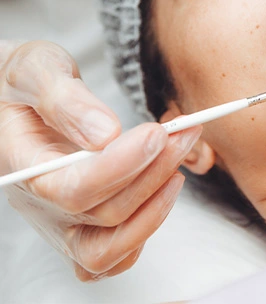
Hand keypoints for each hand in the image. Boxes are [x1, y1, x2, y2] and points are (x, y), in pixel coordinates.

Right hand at [0, 40, 200, 280]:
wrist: (17, 97)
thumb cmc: (24, 80)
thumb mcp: (36, 70)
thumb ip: (66, 101)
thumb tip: (105, 134)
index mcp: (22, 166)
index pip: (71, 188)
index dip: (120, 166)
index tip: (156, 133)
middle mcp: (39, 205)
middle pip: (101, 214)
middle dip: (153, 172)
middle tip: (185, 132)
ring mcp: (59, 222)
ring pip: (107, 249)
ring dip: (156, 206)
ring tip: (182, 158)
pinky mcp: (80, 227)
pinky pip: (111, 258)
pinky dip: (143, 230)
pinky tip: (165, 188)